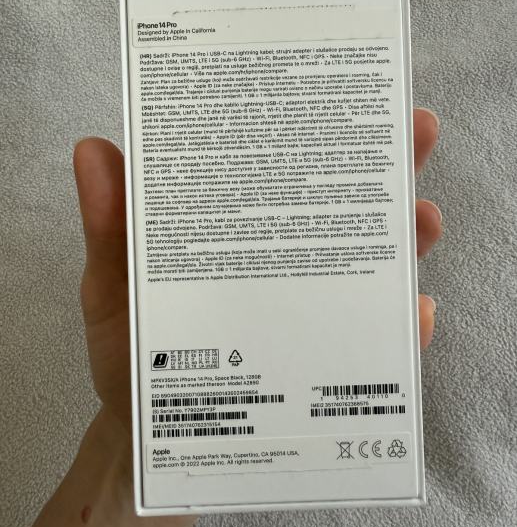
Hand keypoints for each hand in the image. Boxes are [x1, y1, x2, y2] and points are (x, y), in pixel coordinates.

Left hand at [72, 105, 440, 440]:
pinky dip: (401, 326)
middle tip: (416, 132)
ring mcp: (314, 309)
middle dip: (388, 164)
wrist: (148, 438)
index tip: (342, 88)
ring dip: (406, 238)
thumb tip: (93, 149)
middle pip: (344, 204)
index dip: (313, 126)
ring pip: (374, 265)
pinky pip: (377, 342)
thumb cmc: (132, 355)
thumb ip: (108, 226)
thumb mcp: (112, 286)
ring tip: (421, 220)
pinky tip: (413, 313)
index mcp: (241, 230)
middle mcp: (287, 261)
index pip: (283, 168)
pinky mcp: (330, 361)